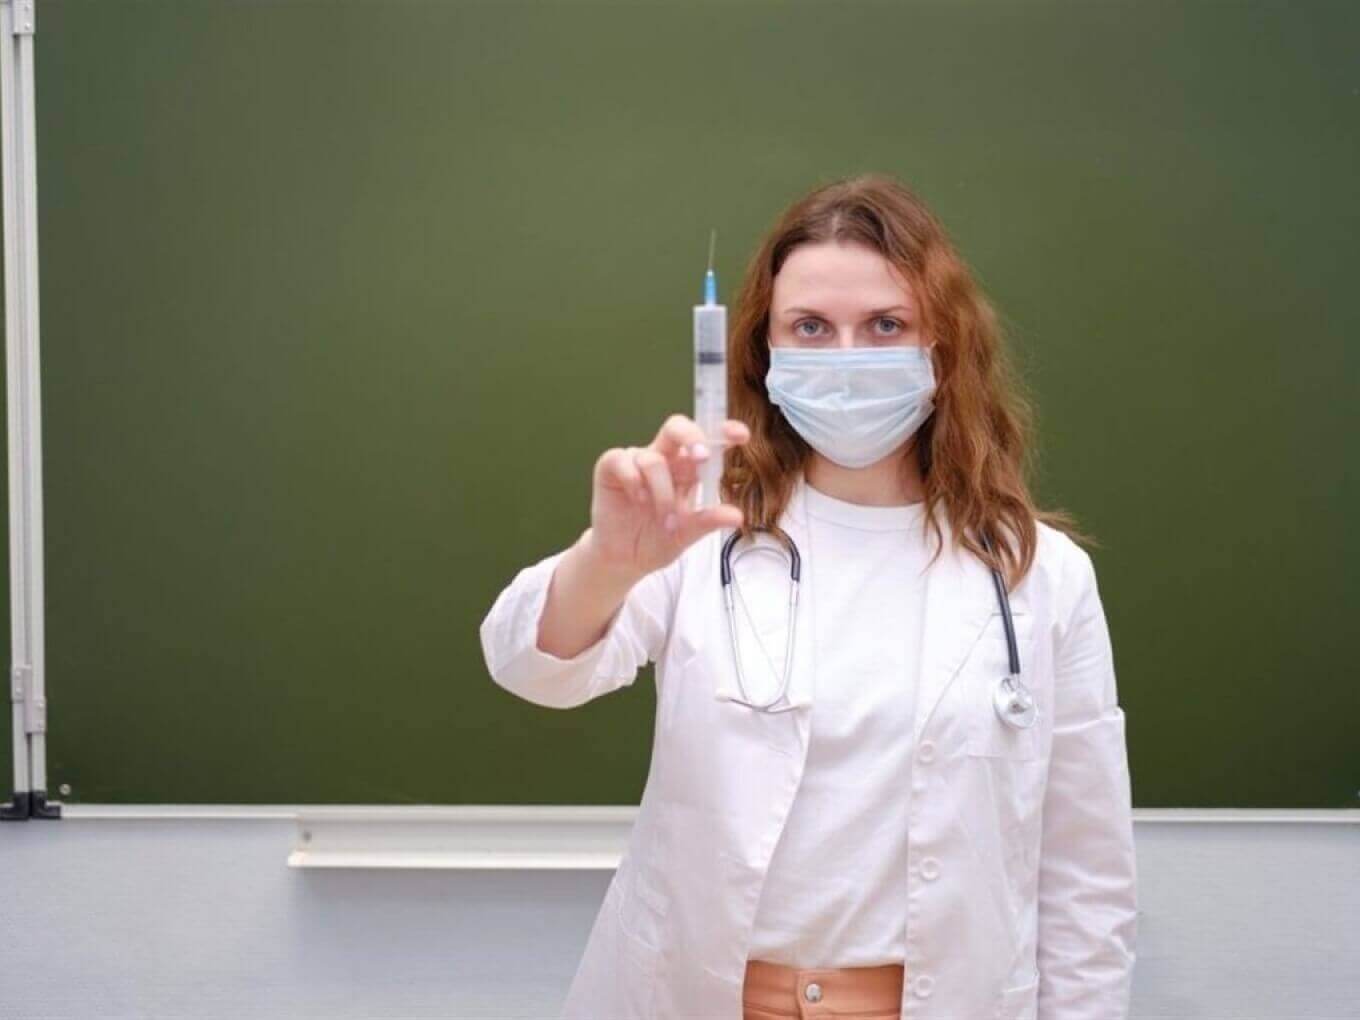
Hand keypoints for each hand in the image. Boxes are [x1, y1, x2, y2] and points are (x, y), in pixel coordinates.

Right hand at [584, 414, 749, 581]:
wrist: (624, 559)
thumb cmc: (657, 540)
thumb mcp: (687, 534)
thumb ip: (708, 521)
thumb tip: (737, 516)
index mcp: (686, 469)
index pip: (706, 441)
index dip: (722, 432)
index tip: (742, 436)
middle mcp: (663, 458)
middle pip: (676, 427)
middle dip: (691, 436)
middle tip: (701, 457)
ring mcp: (636, 460)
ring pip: (653, 459)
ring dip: (662, 491)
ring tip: (664, 518)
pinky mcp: (610, 467)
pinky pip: (622, 460)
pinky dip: (634, 482)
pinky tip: (638, 500)